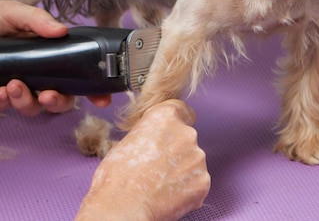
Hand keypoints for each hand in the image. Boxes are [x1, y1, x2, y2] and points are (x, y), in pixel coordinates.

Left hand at [0, 0, 111, 114]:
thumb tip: (62, 31)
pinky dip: (4, 102)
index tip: (102, 100)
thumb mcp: (14, 13)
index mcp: (52, 56)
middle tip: (49, 95)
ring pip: (33, 109)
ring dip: (27, 102)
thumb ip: (37, 20)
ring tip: (13, 85)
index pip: (79, 77)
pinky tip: (0, 91)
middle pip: (61, 100)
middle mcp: (40, 76)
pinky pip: (5, 108)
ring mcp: (18, 88)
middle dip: (59, 102)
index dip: (94, 91)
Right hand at [76, 99, 209, 220]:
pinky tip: (168, 197)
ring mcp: (197, 157)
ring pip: (193, 161)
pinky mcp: (203, 180)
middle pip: (186, 137)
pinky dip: (187, 190)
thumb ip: (148, 133)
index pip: (181, 110)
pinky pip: (197, 182)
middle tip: (157, 168)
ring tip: (160, 185)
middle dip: (176, 150)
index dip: (176, 121)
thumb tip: (153, 138)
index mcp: (165, 117)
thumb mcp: (126, 142)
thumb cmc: (116, 178)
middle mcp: (186, 133)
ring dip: (182, 170)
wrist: (122, 208)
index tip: (172, 131)